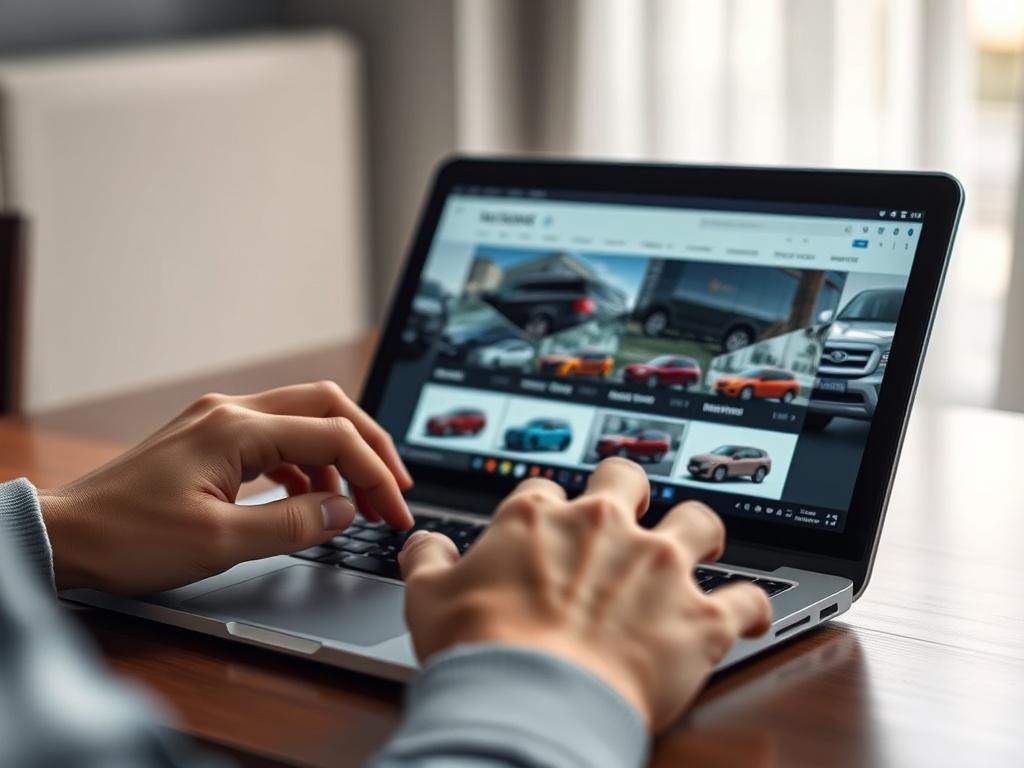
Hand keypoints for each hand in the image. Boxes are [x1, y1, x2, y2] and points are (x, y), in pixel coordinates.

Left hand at [39, 381, 412, 593]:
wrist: (64, 537)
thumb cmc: (128, 539)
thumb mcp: (220, 543)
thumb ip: (294, 524)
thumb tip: (346, 513)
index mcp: (236, 429)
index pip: (333, 436)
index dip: (375, 474)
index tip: (396, 510)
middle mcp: (231, 412)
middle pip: (327, 408)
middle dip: (369, 447)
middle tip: (395, 490)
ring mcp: (219, 422)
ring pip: (304, 421)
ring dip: (338, 460)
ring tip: (356, 505)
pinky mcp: (211, 440)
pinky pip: (277, 441)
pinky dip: (306, 467)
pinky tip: (312, 501)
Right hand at [398, 457, 771, 729]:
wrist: (530, 700)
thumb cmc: (478, 650)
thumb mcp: (425, 597)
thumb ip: (426, 559)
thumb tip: (423, 543)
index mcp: (540, 518)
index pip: (544, 490)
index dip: (545, 510)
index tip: (544, 531)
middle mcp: (605, 528)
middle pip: (627, 480)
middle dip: (628, 490)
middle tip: (627, 512)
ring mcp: (658, 568)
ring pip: (699, 521)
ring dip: (701, 532)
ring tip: (702, 544)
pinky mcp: (699, 617)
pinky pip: (746, 600)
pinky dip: (751, 607)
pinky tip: (749, 615)